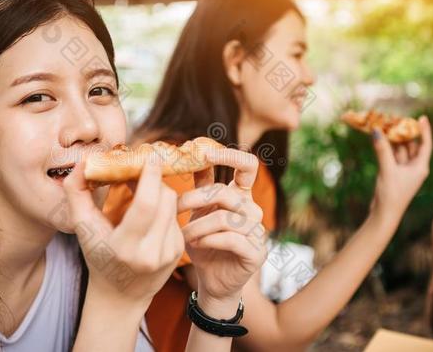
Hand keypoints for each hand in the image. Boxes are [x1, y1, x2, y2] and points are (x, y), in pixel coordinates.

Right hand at [62, 161, 183, 309]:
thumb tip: (85, 162)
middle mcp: (151, 253)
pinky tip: (149, 210)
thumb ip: (76, 193)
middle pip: (165, 199)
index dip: (150, 177)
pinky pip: (175, 216)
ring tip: (142, 188)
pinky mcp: (179, 251)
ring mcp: (169, 253)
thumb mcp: (81, 227)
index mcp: (125, 248)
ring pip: (172, 205)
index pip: (146, 205)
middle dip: (155, 179)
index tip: (148, 158)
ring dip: (159, 191)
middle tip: (141, 168)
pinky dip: (163, 206)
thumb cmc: (98, 256)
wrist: (120, 294)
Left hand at [178, 148, 266, 315]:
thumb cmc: (203, 243)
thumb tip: (186, 151)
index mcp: (241, 196)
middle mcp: (253, 210)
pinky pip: (231, 239)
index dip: (230, 156)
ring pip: (225, 218)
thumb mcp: (198, 211)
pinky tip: (195, 245)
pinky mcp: (256, 253)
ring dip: (197, 226)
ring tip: (183, 235)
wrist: (211, 280)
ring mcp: (258, 232)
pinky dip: (208, 240)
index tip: (204, 153)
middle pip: (225, 193)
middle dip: (195, 199)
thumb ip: (199, 185)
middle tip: (174, 209)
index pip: (248, 166)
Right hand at [370, 115, 432, 220]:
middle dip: (404, 133)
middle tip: (395, 120)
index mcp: (420, 167)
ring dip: (393, 140)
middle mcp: (414, 167)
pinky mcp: (393, 174)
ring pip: (399, 150)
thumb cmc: (391, 195)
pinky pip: (391, 156)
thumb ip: (382, 150)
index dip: (424, 130)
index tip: (421, 117)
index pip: (425, 144)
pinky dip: (386, 148)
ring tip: (385, 126)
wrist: (384, 214)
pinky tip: (380, 140)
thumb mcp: (387, 170)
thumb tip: (376, 131)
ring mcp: (403, 171)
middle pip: (411, 145)